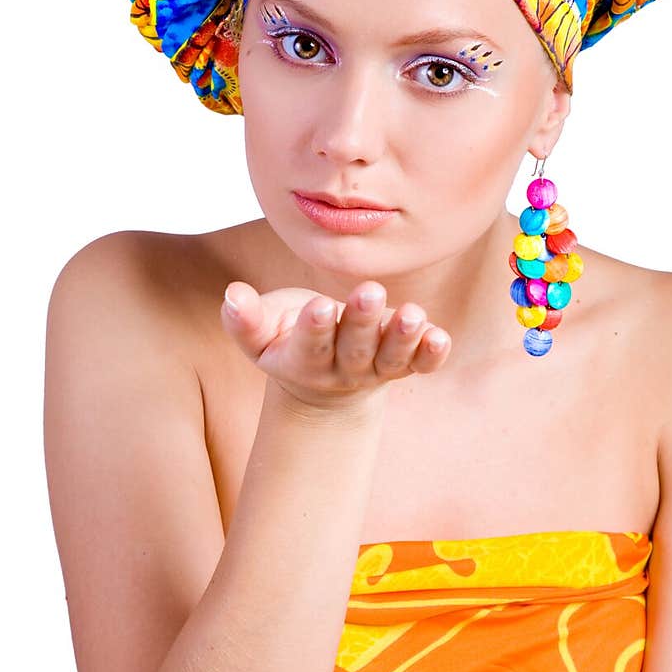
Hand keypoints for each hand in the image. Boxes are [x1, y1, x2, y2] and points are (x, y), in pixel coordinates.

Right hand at [220, 280, 451, 410]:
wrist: (323, 381)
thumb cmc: (287, 341)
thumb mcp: (260, 335)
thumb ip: (245, 319)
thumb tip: (231, 295)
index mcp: (303, 360)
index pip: (310, 345)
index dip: (314, 328)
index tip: (319, 306)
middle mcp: (342, 369)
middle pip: (354, 348)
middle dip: (362, 320)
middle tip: (369, 290)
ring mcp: (375, 369)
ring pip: (390, 358)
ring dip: (403, 338)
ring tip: (412, 313)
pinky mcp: (402, 365)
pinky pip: (419, 365)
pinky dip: (430, 354)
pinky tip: (439, 335)